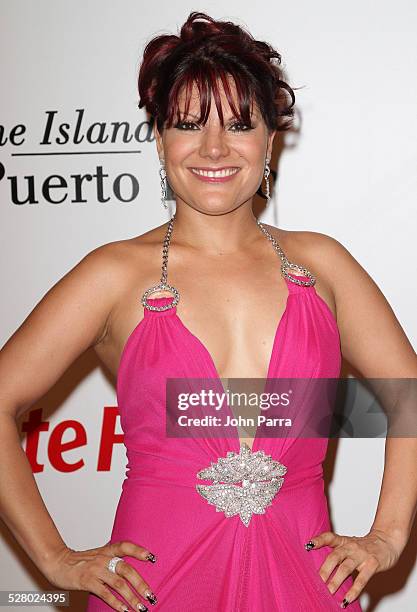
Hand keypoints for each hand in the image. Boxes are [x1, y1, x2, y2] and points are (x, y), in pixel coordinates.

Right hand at [43, 540, 157, 610]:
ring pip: (119, 583)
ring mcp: (96, 569)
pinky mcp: (87, 581)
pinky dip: (116, 603)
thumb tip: (129, 574)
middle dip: (141, 584)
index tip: (152, 558)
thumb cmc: (79, 561)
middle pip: (127, 569)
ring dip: (132, 597)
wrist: (58, 562)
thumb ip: (111, 560)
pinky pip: (105, 593)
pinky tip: (124, 610)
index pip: (126, 546)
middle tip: (151, 596)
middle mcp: (103, 558)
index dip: (139, 551)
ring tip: (140, 608)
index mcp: (107, 550)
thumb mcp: (97, 555)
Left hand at [305, 528, 405, 606]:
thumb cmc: (365, 546)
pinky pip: (362, 579)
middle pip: (335, 556)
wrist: (387, 541)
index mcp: (344, 541)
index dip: (319, 540)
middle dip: (325, 570)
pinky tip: (347, 599)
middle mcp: (351, 547)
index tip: (308, 545)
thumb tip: (321, 569)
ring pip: (346, 568)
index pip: (329, 537)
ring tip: (329, 592)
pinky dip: (354, 590)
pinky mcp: (373, 564)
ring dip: (336, 581)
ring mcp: (362, 555)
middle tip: (317, 581)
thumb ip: (337, 552)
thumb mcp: (350, 544)